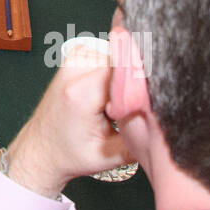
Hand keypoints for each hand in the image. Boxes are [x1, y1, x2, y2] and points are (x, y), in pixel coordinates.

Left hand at [2, 43, 135, 198]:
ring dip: (126, 76)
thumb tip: (168, 117)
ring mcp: (74, 58)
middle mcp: (75, 68)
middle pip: (124, 60)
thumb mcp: (112, 155)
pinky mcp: (77, 55)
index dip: (144, 83)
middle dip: (136, 80)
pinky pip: (110, 55)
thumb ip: (140, 134)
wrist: (42, 148)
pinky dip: (117, 72)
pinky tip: (112, 93)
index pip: (128, 69)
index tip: (149, 102)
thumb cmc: (71, 154)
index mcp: (81, 92)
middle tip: (135, 106)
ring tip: (119, 103)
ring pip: (119, 55)